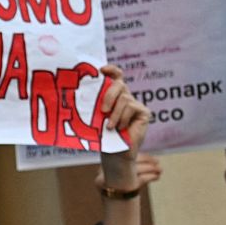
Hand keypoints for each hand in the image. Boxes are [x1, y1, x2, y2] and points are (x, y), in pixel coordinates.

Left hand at [98, 64, 152, 190]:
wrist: (113, 154)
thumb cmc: (101, 137)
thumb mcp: (95, 117)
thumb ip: (95, 104)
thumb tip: (82, 92)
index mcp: (113, 96)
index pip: (115, 76)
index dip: (111, 70)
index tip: (101, 70)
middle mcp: (125, 98)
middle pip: (119, 84)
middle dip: (109, 94)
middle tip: (103, 110)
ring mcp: (135, 105)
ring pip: (124, 98)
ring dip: (114, 114)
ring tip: (109, 127)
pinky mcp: (143, 112)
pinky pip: (131, 107)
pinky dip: (122, 118)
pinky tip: (120, 128)